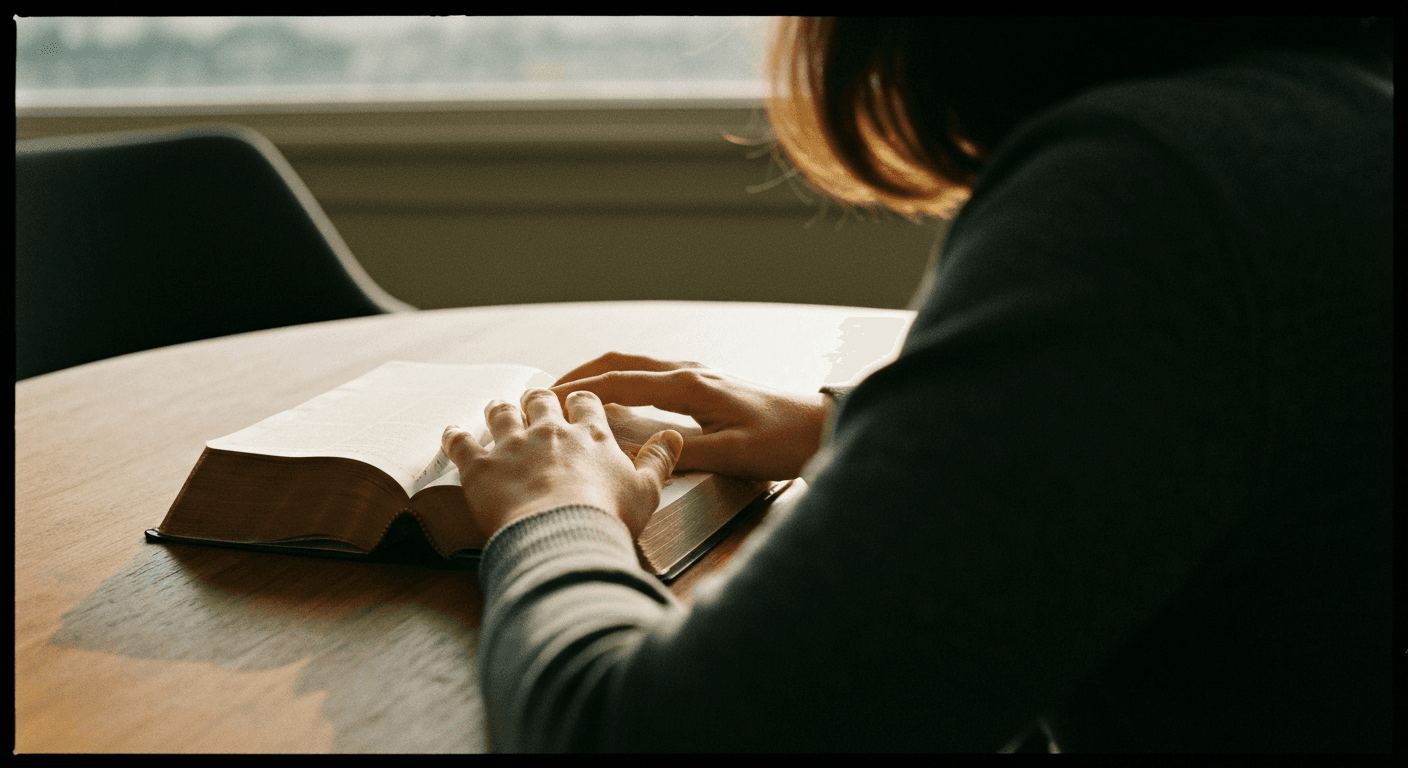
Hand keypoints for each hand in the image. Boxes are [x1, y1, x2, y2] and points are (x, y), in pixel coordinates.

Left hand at [442, 388, 682, 539]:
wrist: (563, 537)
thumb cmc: (608, 518)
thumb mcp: (647, 491)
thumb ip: (659, 460)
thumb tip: (674, 436)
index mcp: (590, 435)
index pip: (585, 403)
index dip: (579, 401)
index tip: (576, 404)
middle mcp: (550, 431)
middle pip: (540, 400)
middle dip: (537, 398)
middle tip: (534, 401)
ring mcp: (512, 445)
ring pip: (501, 412)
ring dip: (498, 408)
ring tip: (496, 406)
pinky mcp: (480, 466)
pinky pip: (461, 442)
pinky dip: (455, 436)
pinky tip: (452, 432)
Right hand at [551, 352, 826, 480]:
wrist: (823, 427)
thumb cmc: (782, 441)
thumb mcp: (729, 454)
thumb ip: (675, 452)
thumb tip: (627, 451)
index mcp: (689, 385)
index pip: (620, 380)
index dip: (580, 390)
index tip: (548, 400)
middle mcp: (690, 372)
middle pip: (622, 362)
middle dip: (581, 374)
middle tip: (547, 393)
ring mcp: (700, 376)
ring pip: (637, 366)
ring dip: (602, 376)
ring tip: (571, 395)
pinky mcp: (708, 387)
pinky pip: (653, 378)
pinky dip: (624, 384)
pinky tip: (616, 403)